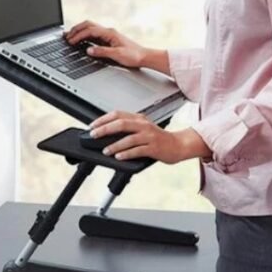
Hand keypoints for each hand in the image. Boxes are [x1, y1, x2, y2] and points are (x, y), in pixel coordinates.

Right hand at [64, 20, 145, 67]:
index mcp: (110, 33)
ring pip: (90, 28)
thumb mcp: (117, 55)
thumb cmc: (133, 55)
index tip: (71, 41)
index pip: (90, 30)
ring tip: (70, 36)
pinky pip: (93, 34)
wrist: (144, 56)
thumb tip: (89, 50)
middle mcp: (108, 32)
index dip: (79, 35)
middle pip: (88, 25)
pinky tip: (81, 41)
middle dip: (76, 29)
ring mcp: (108, 35)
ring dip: (79, 31)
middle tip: (66, 36)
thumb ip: (102, 52)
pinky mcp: (109, 40)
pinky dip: (85, 36)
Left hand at [89, 110, 211, 163]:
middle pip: (121, 123)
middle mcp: (143, 125)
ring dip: (115, 145)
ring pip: (129, 138)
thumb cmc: (158, 138)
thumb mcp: (143, 128)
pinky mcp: (154, 148)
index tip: (92, 126)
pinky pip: (138, 150)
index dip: (103, 119)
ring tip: (105, 150)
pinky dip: (127, 153)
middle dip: (105, 129)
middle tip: (94, 135)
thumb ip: (128, 128)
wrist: (178, 145)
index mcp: (139, 118)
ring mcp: (149, 136)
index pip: (118, 114)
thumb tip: (107, 133)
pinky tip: (119, 157)